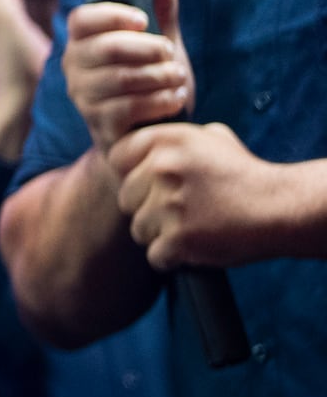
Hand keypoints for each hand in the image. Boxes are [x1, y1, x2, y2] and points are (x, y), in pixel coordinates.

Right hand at [63, 0, 192, 157]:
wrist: (154, 132)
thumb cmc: (153, 82)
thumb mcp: (161, 44)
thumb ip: (161, 12)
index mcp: (82, 43)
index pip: (82, 20)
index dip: (112, 15)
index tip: (143, 20)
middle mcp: (74, 69)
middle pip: (106, 48)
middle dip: (149, 48)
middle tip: (171, 53)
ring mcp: (84, 99)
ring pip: (121, 78)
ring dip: (160, 76)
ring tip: (179, 77)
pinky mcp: (99, 126)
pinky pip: (129, 108)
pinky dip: (160, 100)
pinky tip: (176, 97)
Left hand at [109, 121, 296, 269]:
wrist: (280, 207)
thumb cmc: (245, 174)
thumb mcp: (212, 138)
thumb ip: (174, 139)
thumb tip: (144, 140)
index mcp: (165, 140)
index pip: (117, 157)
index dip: (131, 175)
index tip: (149, 186)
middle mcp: (162, 168)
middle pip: (125, 198)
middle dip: (147, 208)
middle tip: (178, 212)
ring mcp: (169, 204)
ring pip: (138, 228)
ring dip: (159, 234)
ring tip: (190, 228)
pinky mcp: (179, 238)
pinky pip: (156, 255)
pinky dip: (172, 258)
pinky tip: (193, 248)